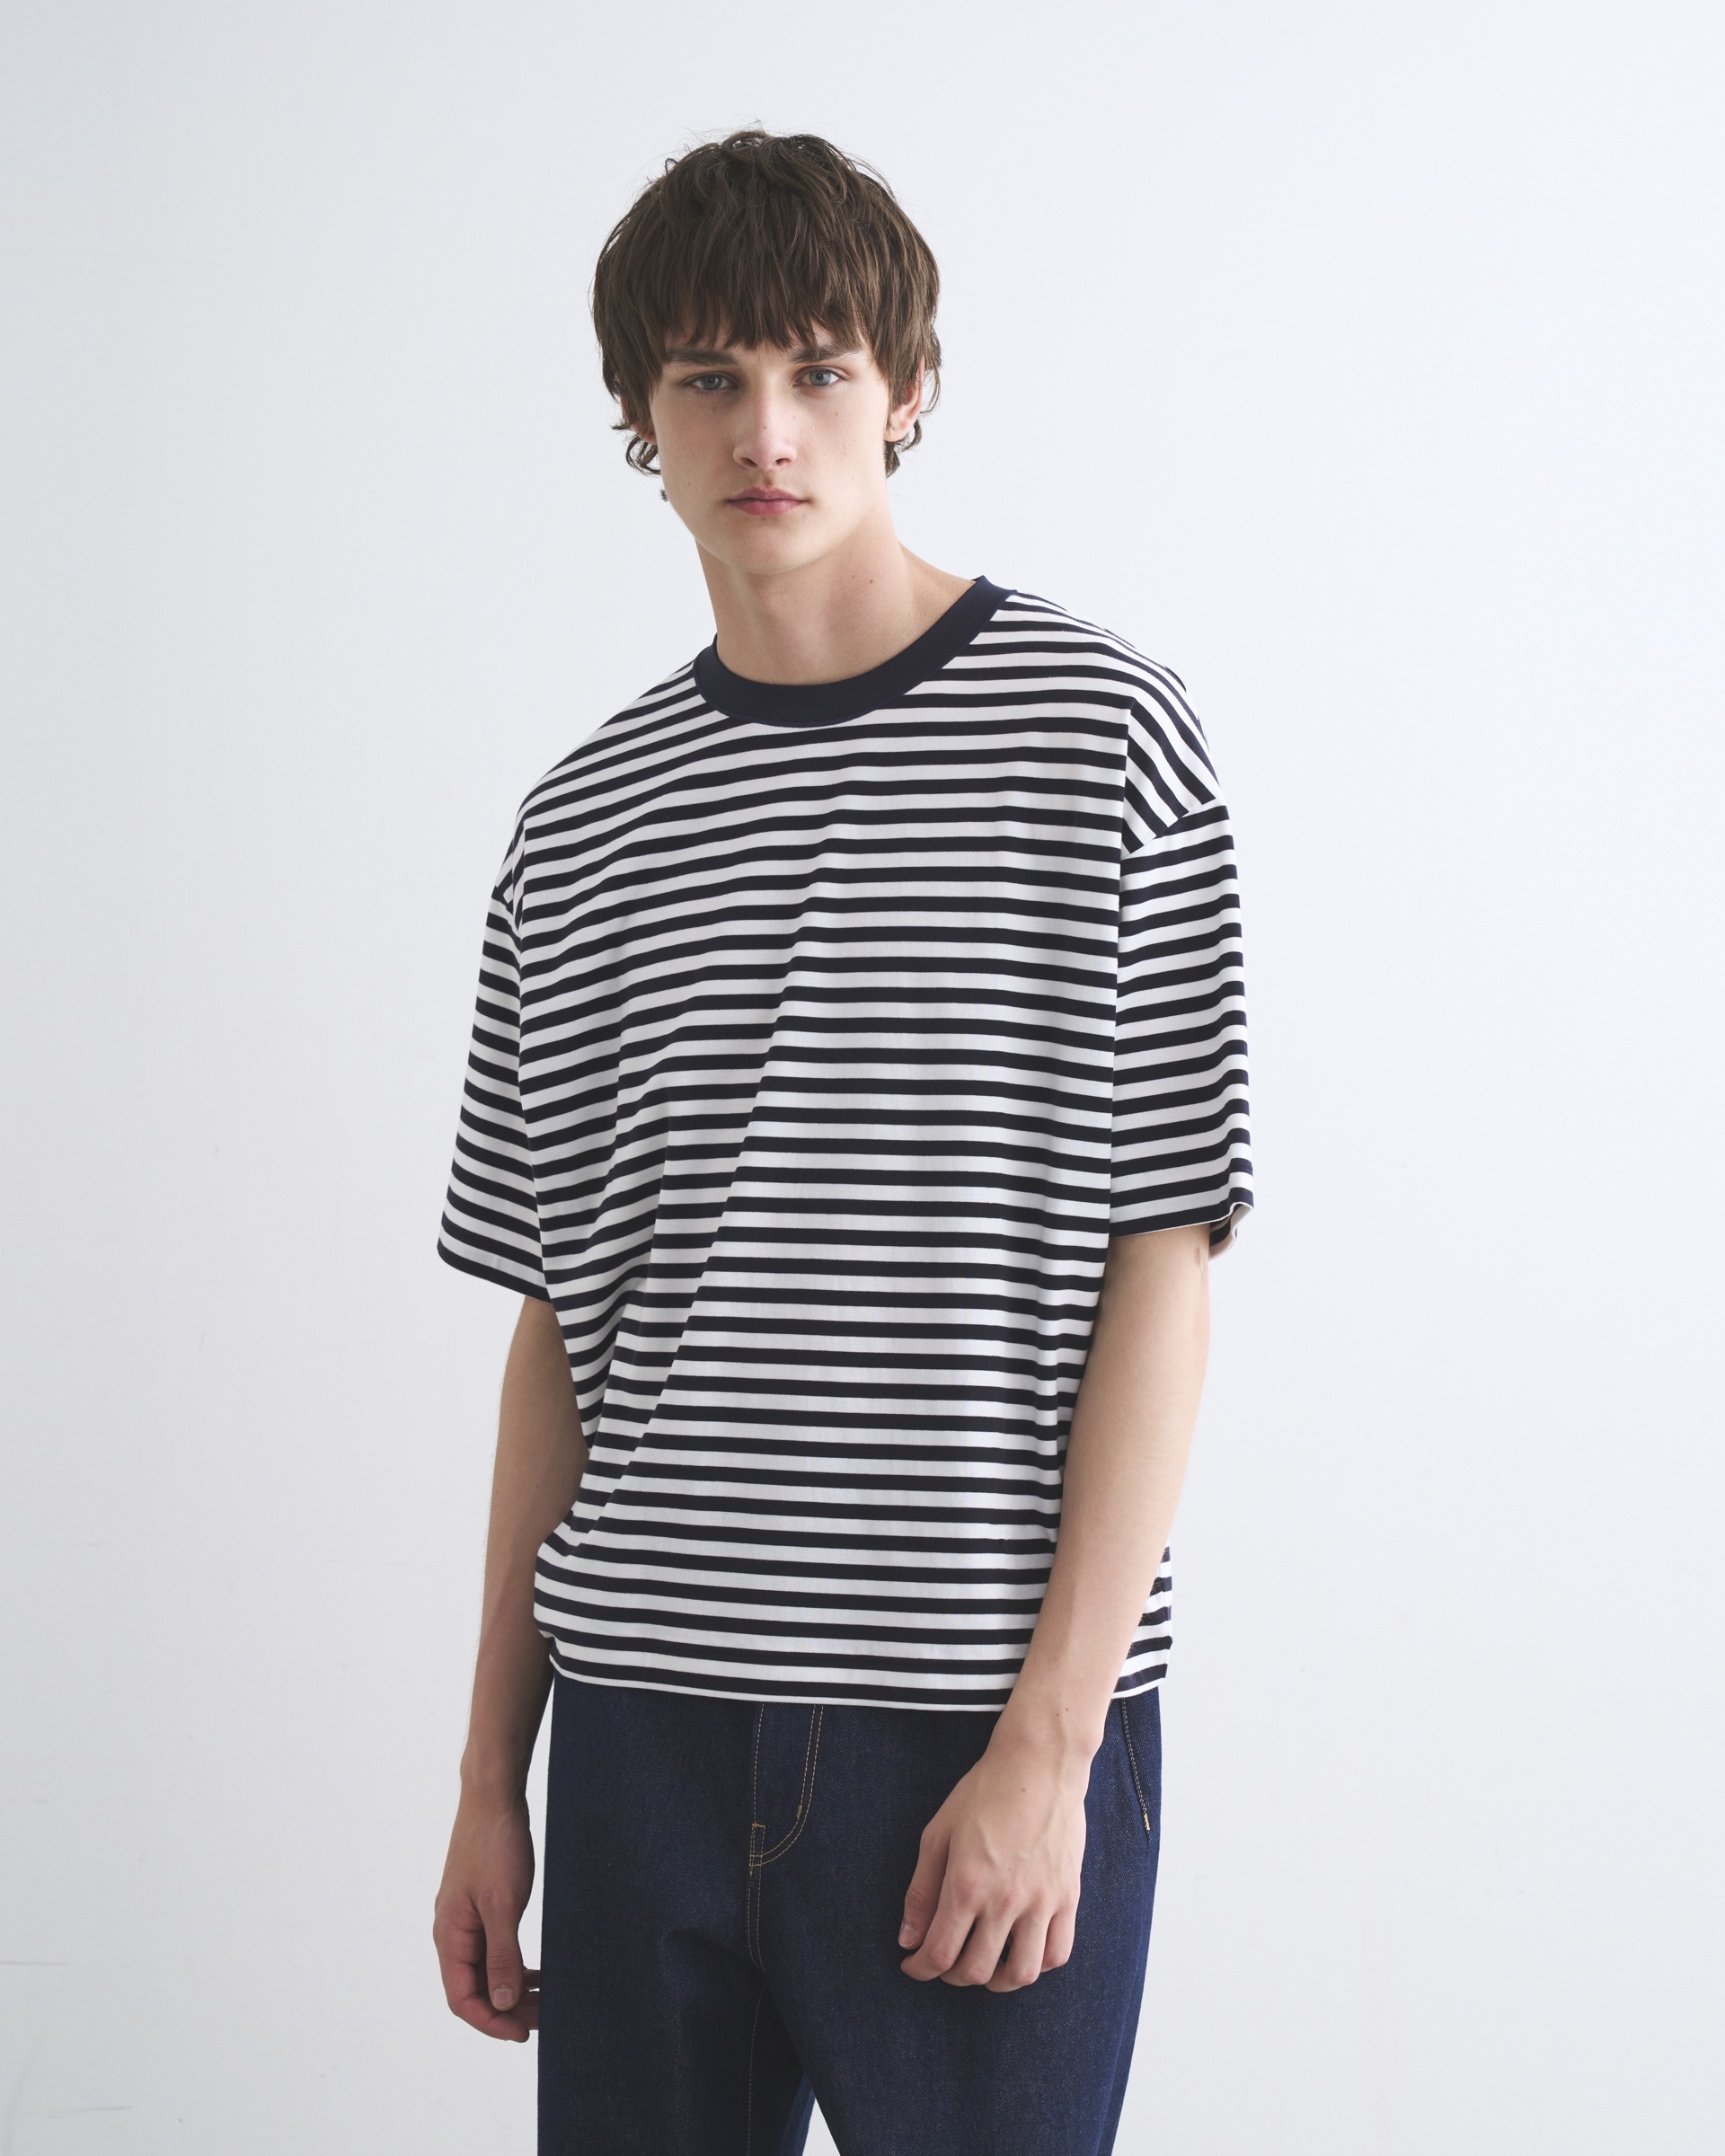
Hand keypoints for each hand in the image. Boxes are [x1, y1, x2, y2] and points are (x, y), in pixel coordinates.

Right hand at [433, 1793, 538, 2040]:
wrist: (493, 1797)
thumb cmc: (494, 1845)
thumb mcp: (503, 1905)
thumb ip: (503, 1956)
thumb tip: (504, 2003)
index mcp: (450, 1936)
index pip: (462, 1999)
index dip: (491, 2022)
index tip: (524, 2033)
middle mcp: (452, 1932)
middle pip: (474, 1989)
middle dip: (507, 2009)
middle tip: (544, 2019)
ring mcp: (465, 1919)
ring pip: (485, 1970)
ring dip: (512, 1990)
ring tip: (545, 2000)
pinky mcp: (480, 1906)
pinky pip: (492, 1950)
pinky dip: (513, 1966)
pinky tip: (536, 1972)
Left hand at [897, 1727, 1090, 1991]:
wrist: (1039, 1765)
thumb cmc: (984, 1793)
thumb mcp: (938, 1834)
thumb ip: (921, 1891)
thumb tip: (908, 1940)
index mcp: (967, 1884)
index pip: (939, 1954)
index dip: (920, 1969)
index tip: (912, 1966)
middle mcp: (1005, 1900)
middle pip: (976, 1970)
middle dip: (951, 1976)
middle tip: (944, 1962)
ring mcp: (1042, 1901)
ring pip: (1022, 1973)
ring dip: (996, 1982)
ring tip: (984, 1967)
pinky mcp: (1068, 1897)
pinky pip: (1058, 1953)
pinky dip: (1038, 1964)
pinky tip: (1022, 1952)